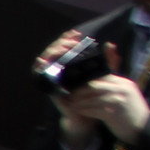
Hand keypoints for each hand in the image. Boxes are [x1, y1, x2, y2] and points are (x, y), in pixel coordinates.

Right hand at [41, 32, 113, 146]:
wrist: (85, 115)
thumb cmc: (93, 96)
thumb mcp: (103, 76)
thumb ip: (109, 62)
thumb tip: (111, 44)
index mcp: (71, 65)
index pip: (64, 46)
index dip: (67, 37)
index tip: (78, 34)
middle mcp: (59, 70)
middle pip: (53, 49)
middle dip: (61, 42)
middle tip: (73, 42)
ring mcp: (52, 78)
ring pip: (44, 58)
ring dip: (53, 51)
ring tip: (66, 48)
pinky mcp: (48, 86)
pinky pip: (39, 74)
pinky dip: (40, 66)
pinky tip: (47, 60)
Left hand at [62, 64, 148, 146]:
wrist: (144, 128)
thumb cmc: (133, 113)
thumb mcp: (126, 96)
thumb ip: (114, 89)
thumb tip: (96, 85)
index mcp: (124, 83)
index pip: (102, 76)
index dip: (88, 80)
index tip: (77, 85)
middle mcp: (121, 89)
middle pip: (94, 85)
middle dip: (81, 90)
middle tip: (71, 94)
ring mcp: (117, 100)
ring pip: (92, 98)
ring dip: (80, 102)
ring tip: (71, 104)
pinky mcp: (112, 112)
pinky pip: (93, 110)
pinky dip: (85, 110)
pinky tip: (79, 111)